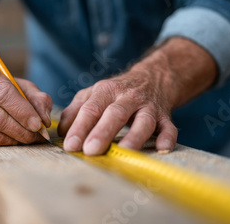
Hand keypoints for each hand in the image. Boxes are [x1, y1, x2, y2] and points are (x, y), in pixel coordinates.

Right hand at [0, 63, 52, 144]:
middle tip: (37, 136)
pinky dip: (6, 143)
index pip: (3, 94)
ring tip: (29, 138)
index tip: (38, 124)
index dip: (23, 111)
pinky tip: (14, 139)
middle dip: (22, 130)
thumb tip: (44, 121)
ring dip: (15, 139)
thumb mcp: (23, 87)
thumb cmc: (3, 90)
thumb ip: (38, 99)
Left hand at [58, 65, 177, 154]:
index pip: (91, 109)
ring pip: (143, 120)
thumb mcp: (93, 94)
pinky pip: (168, 127)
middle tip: (90, 150)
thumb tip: (61, 133)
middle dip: (102, 132)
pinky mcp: (165, 116)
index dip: (80, 127)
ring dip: (135, 136)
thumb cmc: (116, 92)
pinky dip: (167, 137)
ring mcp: (148, 106)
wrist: (153, 77)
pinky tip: (163, 148)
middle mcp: (127, 97)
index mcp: (106, 91)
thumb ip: (75, 111)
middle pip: (115, 114)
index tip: (70, 146)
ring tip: (125, 151)